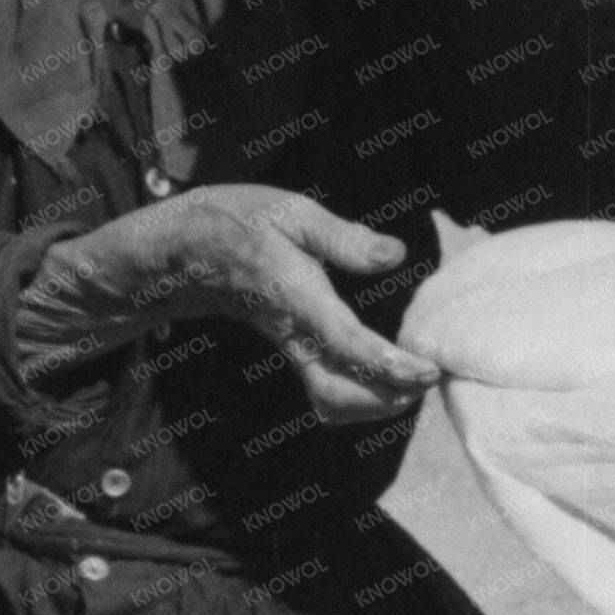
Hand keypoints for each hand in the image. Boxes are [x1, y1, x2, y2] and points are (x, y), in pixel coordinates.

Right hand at [20, 185, 437, 422]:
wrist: (185, 251)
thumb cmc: (240, 222)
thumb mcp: (291, 211)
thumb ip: (342, 238)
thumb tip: (394, 255)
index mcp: (295, 296)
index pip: (345, 342)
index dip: (388, 364)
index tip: (428, 371)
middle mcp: (292, 333)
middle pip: (337, 394)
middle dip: (388, 398)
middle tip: (430, 377)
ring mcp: (290, 348)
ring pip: (330, 401)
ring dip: (376, 403)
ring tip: (416, 379)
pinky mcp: (292, 352)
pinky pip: (326, 392)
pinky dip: (361, 397)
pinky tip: (389, 376)